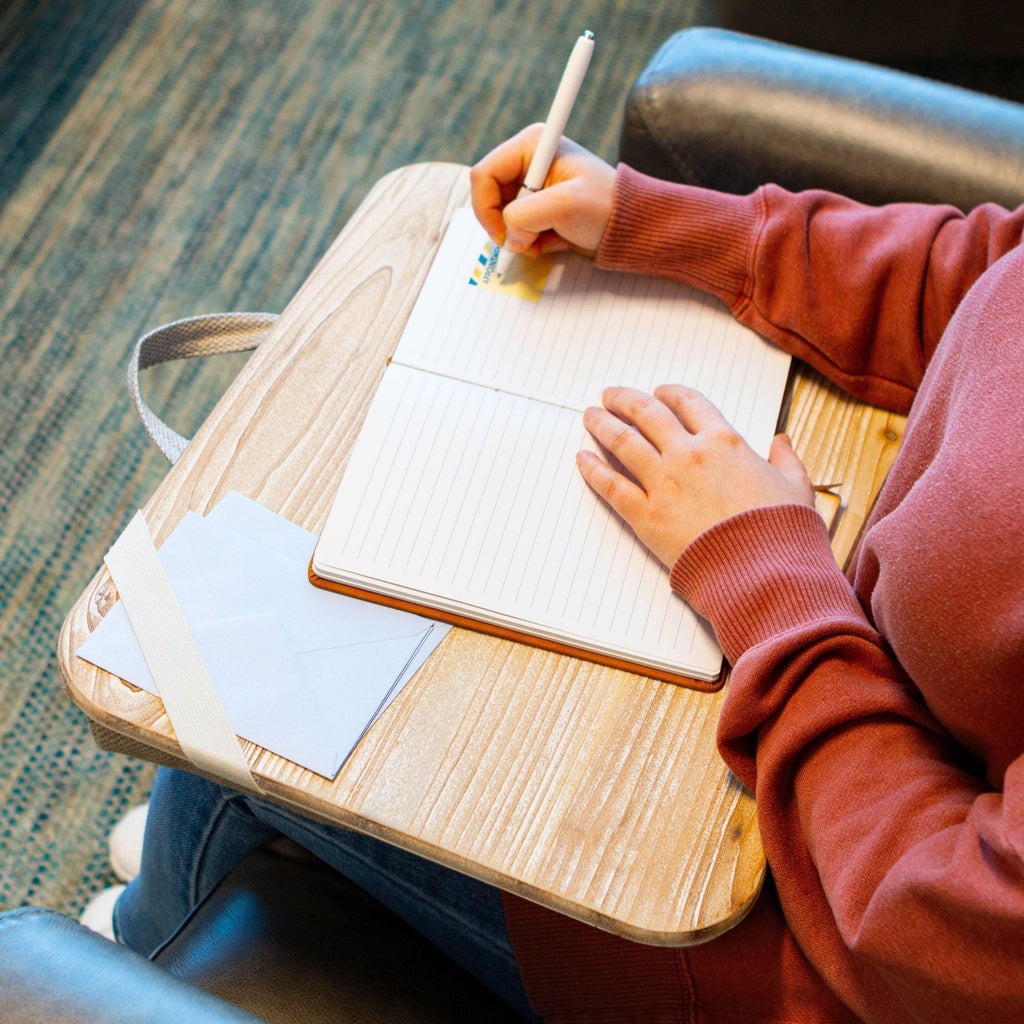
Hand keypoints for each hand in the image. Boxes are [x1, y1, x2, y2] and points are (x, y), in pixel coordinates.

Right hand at [470, 125, 615, 258]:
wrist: (630, 226)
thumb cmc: (605, 208)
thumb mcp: (565, 206)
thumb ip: (525, 216)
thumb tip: (510, 234)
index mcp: (531, 145)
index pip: (484, 174)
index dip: (486, 208)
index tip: (503, 235)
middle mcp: (528, 160)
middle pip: (491, 196)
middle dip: (505, 225)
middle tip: (526, 243)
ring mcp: (533, 184)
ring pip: (503, 216)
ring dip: (521, 236)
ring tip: (547, 240)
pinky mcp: (539, 205)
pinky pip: (518, 227)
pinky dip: (531, 240)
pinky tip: (555, 240)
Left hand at [576, 386, 815, 567]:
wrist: (766, 572)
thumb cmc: (783, 533)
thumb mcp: (797, 488)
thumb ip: (787, 460)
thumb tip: (781, 441)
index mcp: (725, 442)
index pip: (689, 403)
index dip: (670, 394)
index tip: (659, 393)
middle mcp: (689, 454)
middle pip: (648, 414)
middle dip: (625, 400)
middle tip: (609, 395)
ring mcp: (664, 483)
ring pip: (623, 442)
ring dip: (603, 425)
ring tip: (590, 416)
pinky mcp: (646, 515)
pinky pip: (612, 486)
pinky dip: (593, 470)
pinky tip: (582, 459)